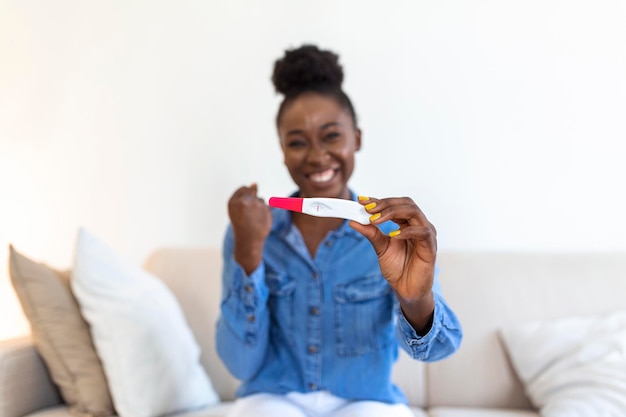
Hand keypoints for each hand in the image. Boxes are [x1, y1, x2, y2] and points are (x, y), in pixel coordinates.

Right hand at [227, 183, 271, 273]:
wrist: (249, 240)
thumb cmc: (241, 224)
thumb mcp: (236, 209)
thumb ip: (244, 195)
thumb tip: (255, 183)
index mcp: (233, 201)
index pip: (244, 188)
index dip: (245, 196)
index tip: (244, 206)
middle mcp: (244, 201)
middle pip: (253, 191)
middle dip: (252, 200)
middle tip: (248, 213)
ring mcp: (256, 205)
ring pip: (261, 199)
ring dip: (258, 206)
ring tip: (253, 219)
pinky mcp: (266, 210)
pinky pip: (267, 206)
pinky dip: (265, 213)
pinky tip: (260, 221)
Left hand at [349, 196, 435, 332]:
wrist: (406, 290)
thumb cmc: (398, 268)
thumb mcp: (380, 248)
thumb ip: (371, 233)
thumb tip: (353, 221)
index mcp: (407, 223)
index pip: (395, 204)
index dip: (378, 200)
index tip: (361, 200)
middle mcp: (418, 225)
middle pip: (405, 204)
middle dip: (385, 204)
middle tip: (368, 209)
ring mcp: (426, 234)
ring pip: (413, 212)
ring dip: (392, 213)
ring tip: (375, 219)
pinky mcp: (430, 246)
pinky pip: (422, 232)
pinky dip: (406, 231)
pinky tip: (392, 235)